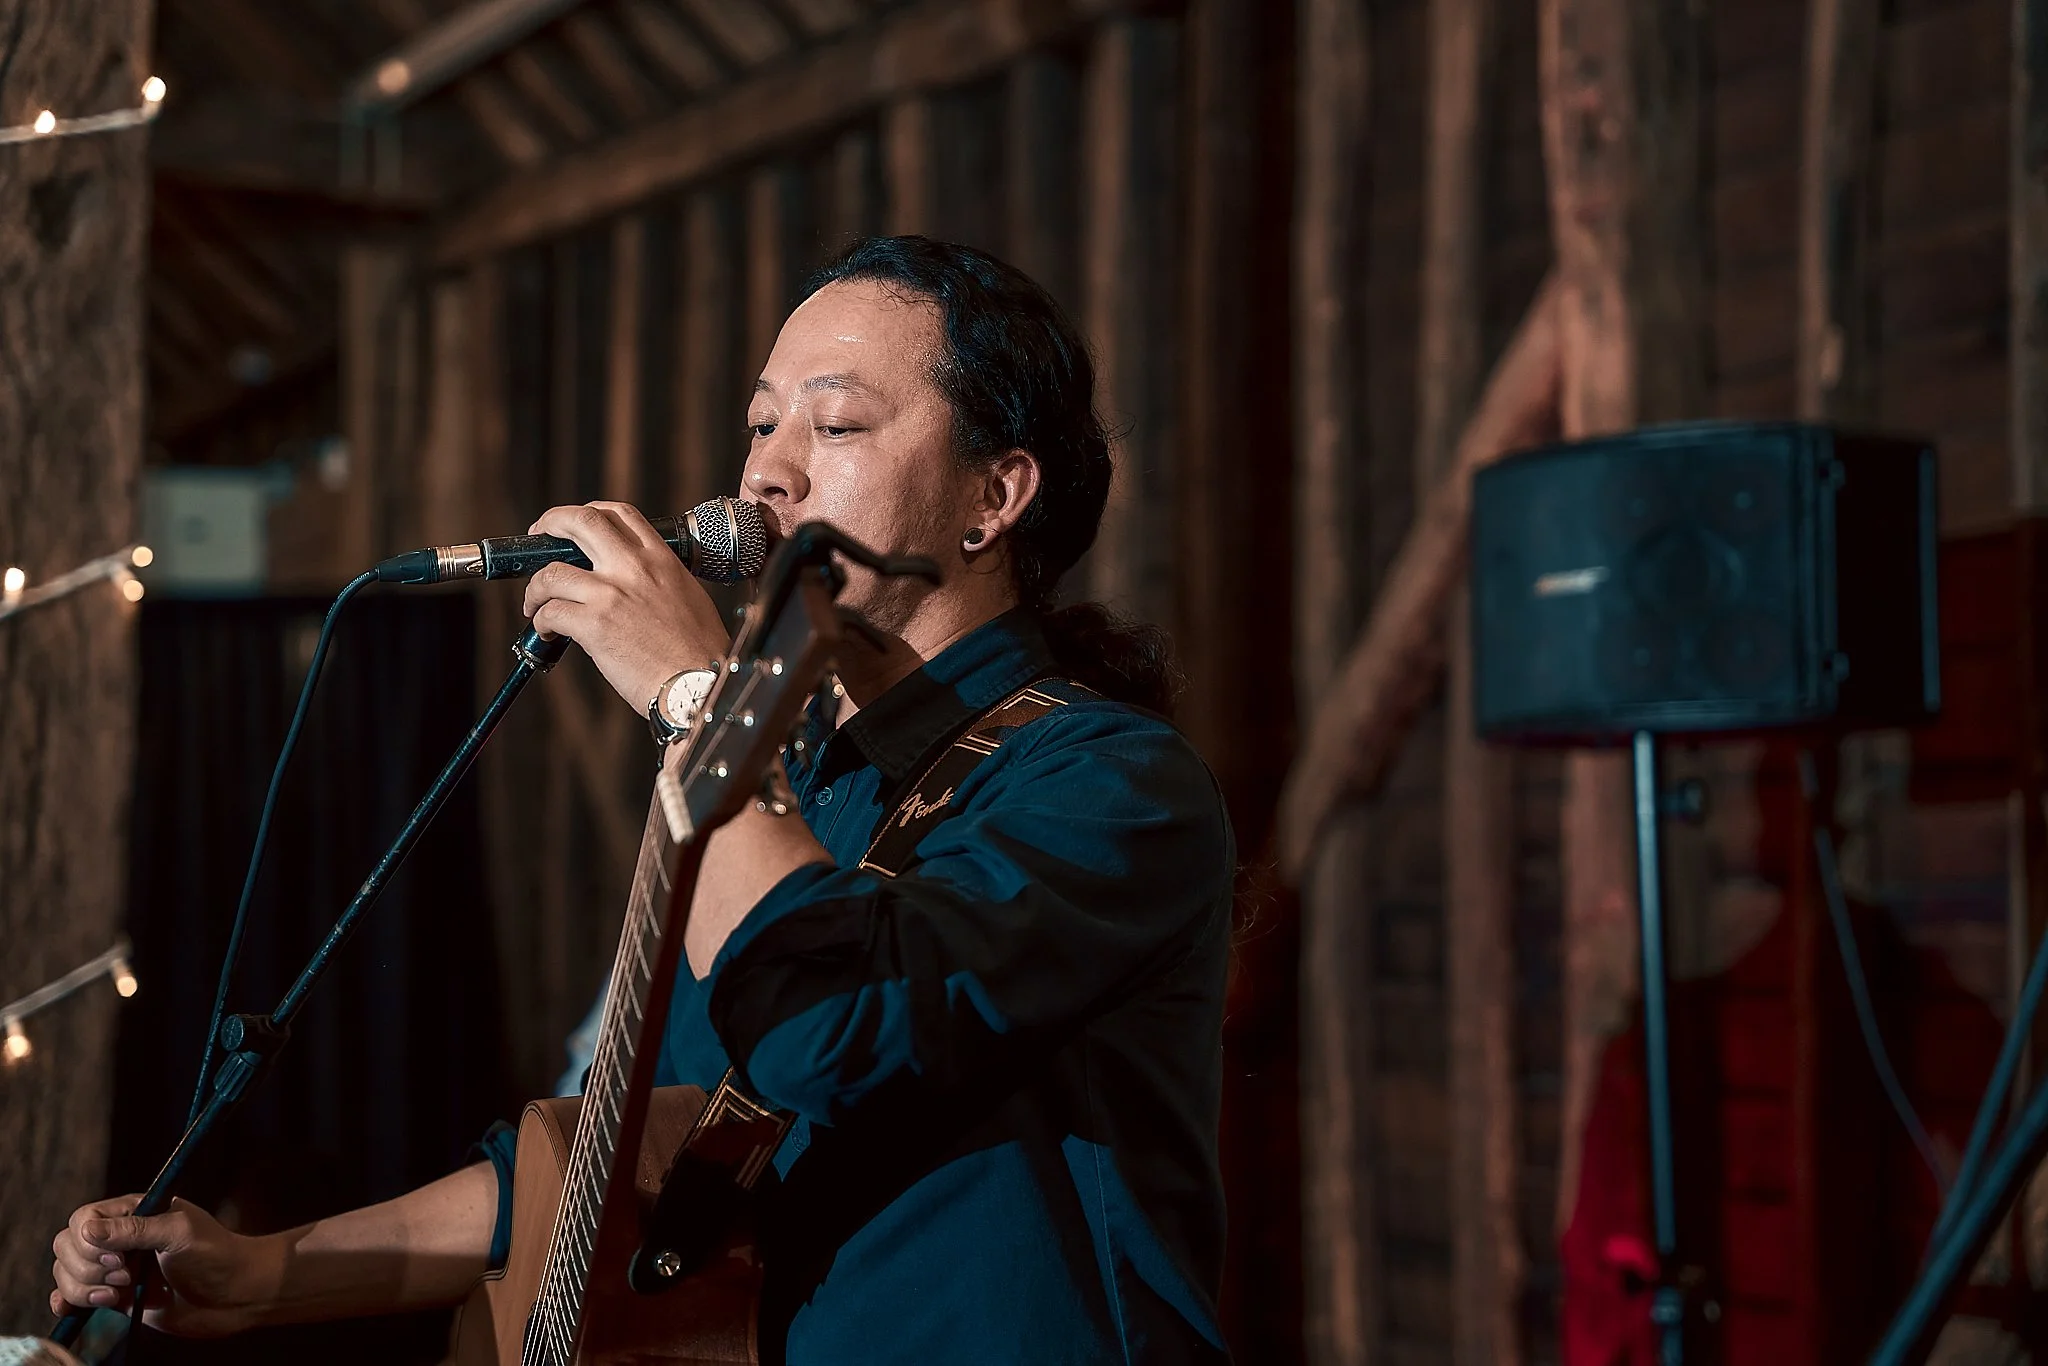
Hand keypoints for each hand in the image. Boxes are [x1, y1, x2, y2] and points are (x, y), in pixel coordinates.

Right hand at [50, 1195, 266, 1336]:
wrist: (235, 1295)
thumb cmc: (216, 1255)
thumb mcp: (180, 1233)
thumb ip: (136, 1230)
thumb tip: (86, 1229)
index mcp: (134, 1212)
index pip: (84, 1218)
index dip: (89, 1242)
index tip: (120, 1259)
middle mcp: (119, 1238)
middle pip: (67, 1247)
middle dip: (88, 1268)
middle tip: (126, 1277)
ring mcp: (114, 1269)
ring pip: (67, 1274)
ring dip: (84, 1289)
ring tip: (121, 1293)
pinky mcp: (115, 1297)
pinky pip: (72, 1297)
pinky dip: (65, 1302)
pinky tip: (70, 1308)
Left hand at [522, 501, 732, 711]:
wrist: (699, 684)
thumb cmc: (698, 651)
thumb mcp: (688, 595)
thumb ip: (660, 578)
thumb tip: (634, 582)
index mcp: (659, 558)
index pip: (619, 513)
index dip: (589, 511)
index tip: (574, 523)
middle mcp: (633, 568)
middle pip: (579, 522)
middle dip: (550, 523)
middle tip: (538, 536)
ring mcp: (610, 594)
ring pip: (552, 573)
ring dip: (535, 587)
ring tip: (535, 602)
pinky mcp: (594, 625)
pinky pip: (551, 613)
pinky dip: (542, 622)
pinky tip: (548, 632)